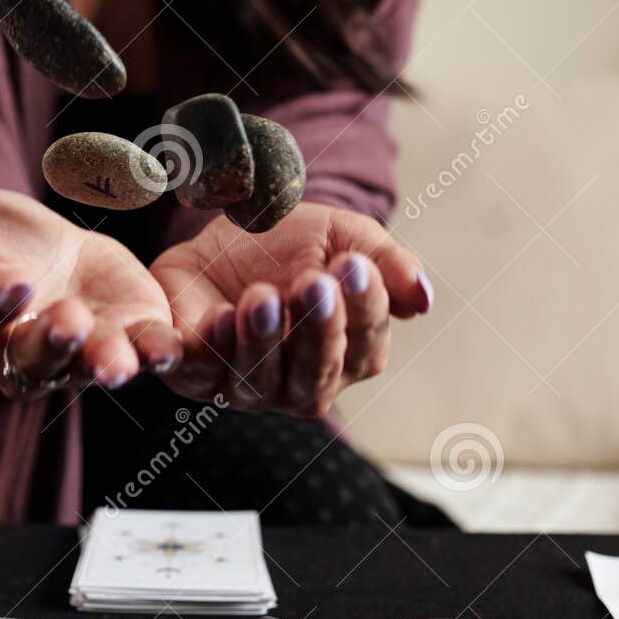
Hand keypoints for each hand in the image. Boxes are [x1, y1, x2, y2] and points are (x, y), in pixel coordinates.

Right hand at [0, 188, 179, 396]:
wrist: (48, 249)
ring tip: (120, 357)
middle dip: (51, 343)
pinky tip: (171, 344)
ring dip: (105, 363)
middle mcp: (25, 355)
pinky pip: (141, 356)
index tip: (12, 284)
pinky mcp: (128, 341)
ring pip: (88, 368)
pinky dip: (157, 353)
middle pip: (34, 359)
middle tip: (67, 322)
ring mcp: (80, 356)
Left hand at [149, 203, 431, 414]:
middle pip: (315, 372)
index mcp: (351, 354)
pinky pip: (198, 373)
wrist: (227, 232)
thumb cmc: (297, 244)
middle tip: (311, 282)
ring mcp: (249, 386)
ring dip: (261, 340)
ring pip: (258, 380)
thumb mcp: (347, 238)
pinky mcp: (196, 375)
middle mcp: (303, 382)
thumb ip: (388, 264)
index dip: (362, 306)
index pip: (365, 342)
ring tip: (260, 295)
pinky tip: (214, 317)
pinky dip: (204, 351)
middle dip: (315, 328)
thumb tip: (423, 298)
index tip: (352, 264)